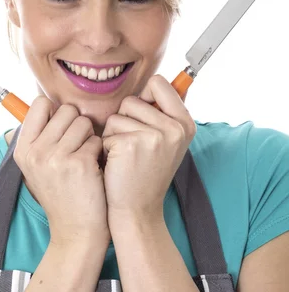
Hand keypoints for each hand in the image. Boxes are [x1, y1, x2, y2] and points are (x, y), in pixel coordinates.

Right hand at [13, 96, 109, 246]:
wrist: (76, 231)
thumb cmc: (63, 194)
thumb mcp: (38, 167)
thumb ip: (42, 136)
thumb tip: (51, 102)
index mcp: (22, 149)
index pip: (40, 103)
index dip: (57, 111)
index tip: (63, 127)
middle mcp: (35, 151)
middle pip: (66, 109)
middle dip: (77, 124)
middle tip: (77, 148)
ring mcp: (55, 157)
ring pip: (83, 122)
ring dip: (90, 138)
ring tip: (85, 159)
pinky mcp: (79, 163)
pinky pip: (96, 140)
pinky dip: (99, 153)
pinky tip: (93, 171)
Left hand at [101, 75, 196, 224]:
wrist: (137, 210)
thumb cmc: (145, 173)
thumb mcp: (166, 142)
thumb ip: (163, 112)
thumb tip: (162, 80)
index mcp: (185, 123)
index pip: (158, 83)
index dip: (144, 98)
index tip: (143, 119)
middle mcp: (174, 127)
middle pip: (132, 100)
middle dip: (125, 121)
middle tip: (134, 148)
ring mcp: (155, 136)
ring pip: (117, 116)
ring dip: (113, 135)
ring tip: (125, 156)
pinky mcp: (131, 144)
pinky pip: (108, 131)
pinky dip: (106, 147)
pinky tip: (118, 165)